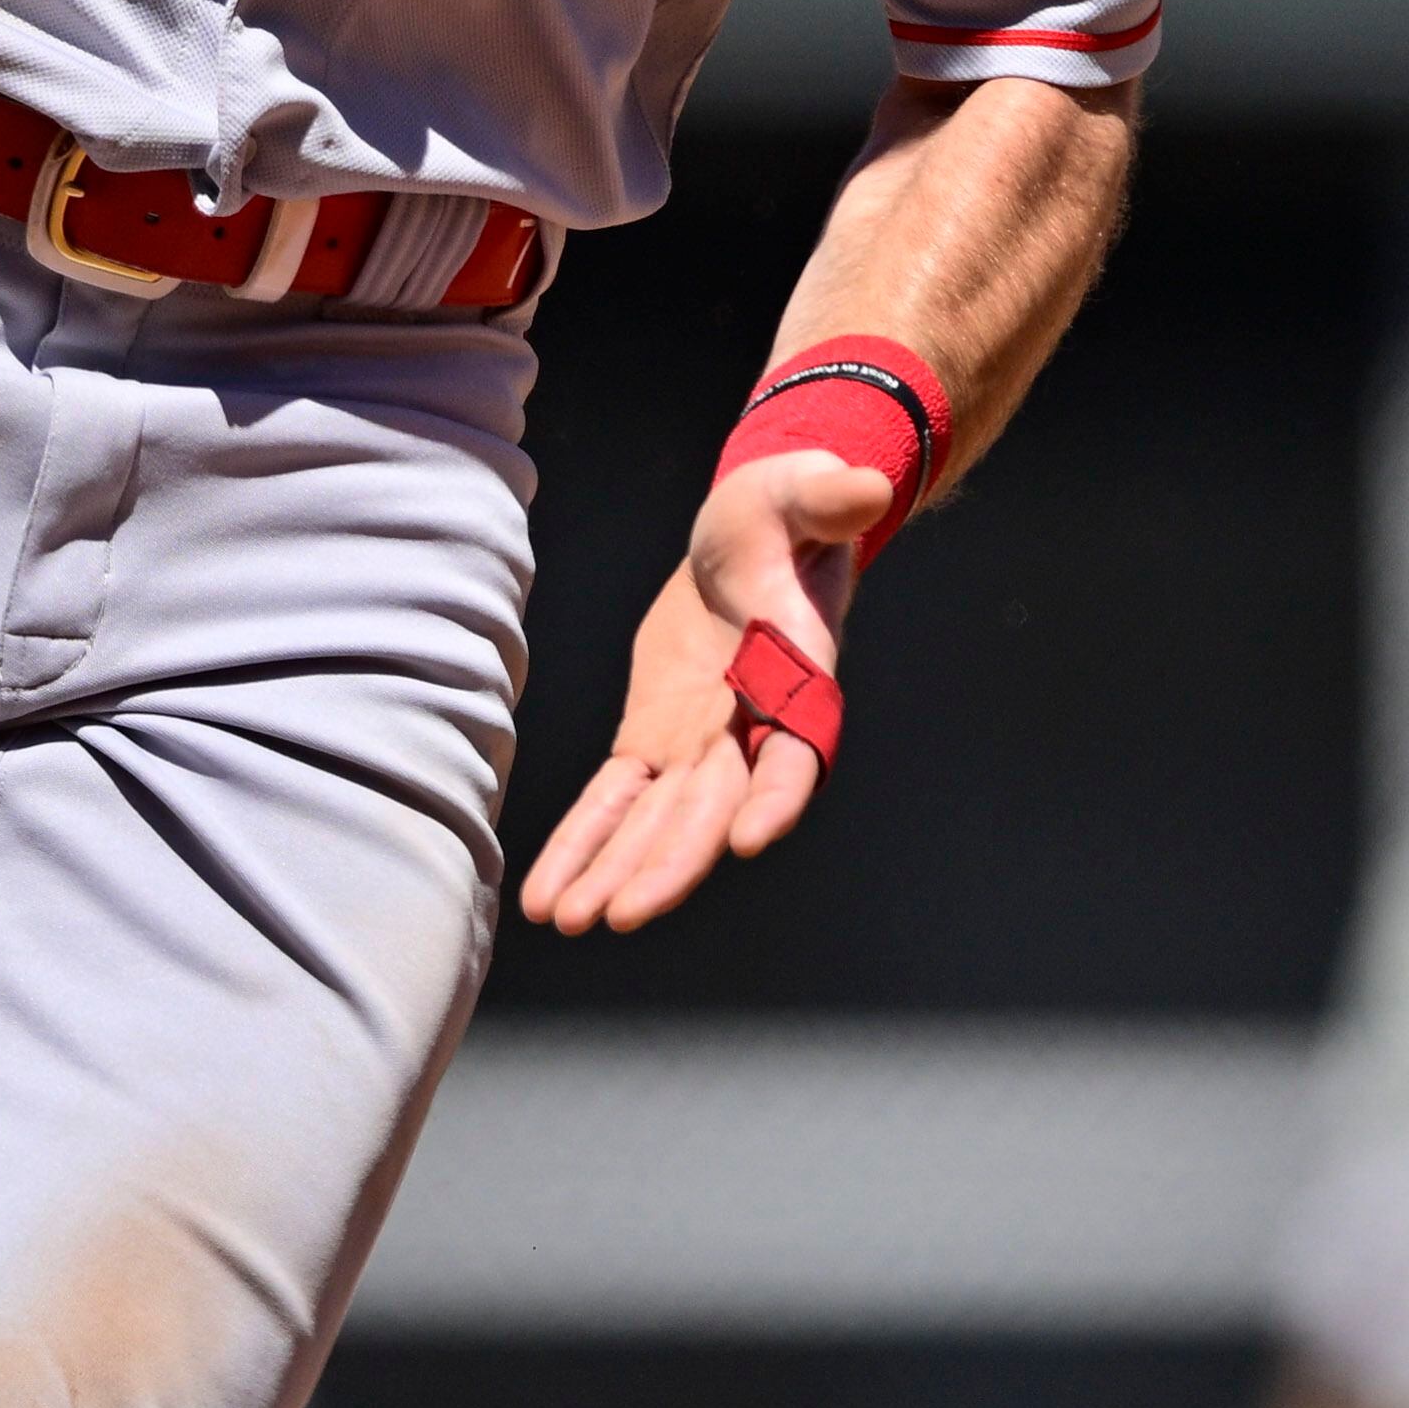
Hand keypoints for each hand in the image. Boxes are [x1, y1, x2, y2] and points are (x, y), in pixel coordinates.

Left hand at [517, 447, 892, 937]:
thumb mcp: (801, 489)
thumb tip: (863, 485)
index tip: (749, 838)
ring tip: (567, 921)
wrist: (752, 536)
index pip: (798, 743)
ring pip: (658, 819)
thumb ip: (829, 495)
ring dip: (616, 871)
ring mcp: (702, 740)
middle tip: (624, 913)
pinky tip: (545, 897)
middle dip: (671, 860)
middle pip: (715, 805)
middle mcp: (753, 723)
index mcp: (796, 671)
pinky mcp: (654, 738)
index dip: (777, 792)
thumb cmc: (786, 510)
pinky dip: (581, 845)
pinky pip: (614, 801)